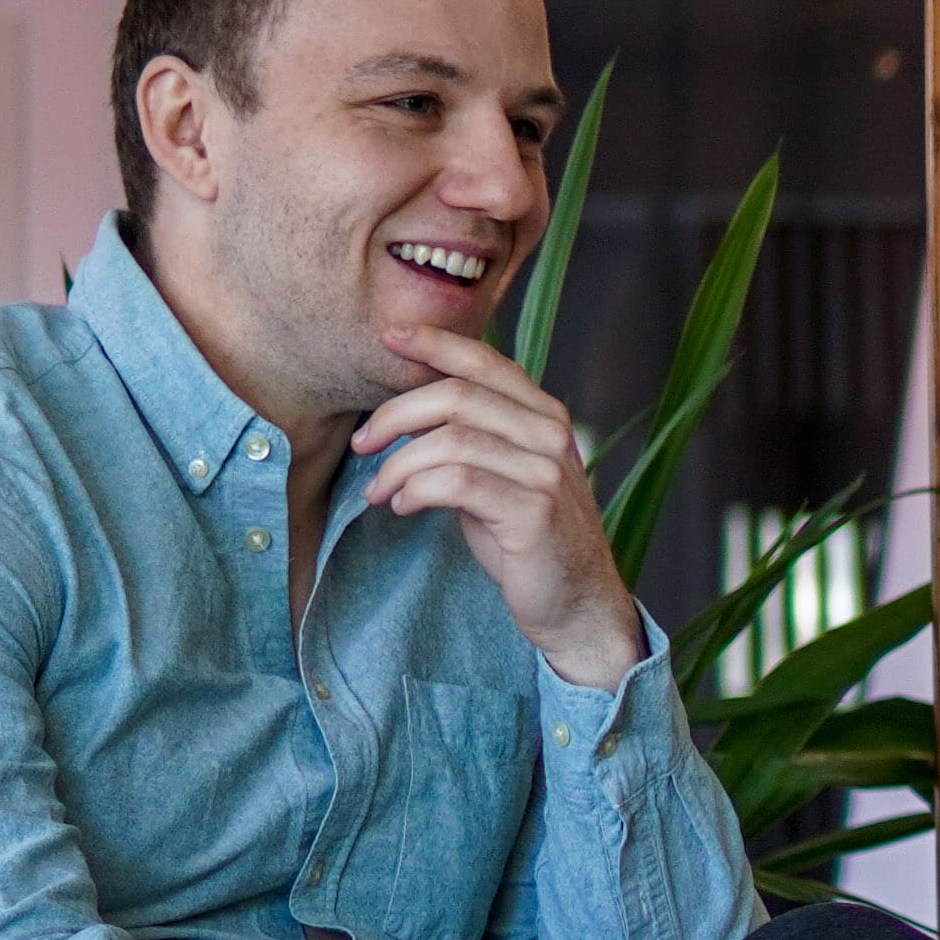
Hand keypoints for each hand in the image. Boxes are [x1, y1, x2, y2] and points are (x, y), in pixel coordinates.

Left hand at [356, 327, 644, 685]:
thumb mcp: (502, 474)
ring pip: (450, 441)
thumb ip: (472, 436)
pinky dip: (416, 490)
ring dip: (397, 466)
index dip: (435, 343)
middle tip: (362, 443)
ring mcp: (545, 472)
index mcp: (544, 416)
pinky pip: (456, 482)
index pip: (486, 361)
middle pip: (458, 395)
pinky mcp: (532, 511)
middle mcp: (551, 435)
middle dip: (395, 414)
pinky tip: (404, 506)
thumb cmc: (526, 539)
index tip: (388, 336)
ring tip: (379, 492)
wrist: (576, 604)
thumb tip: (407, 409)